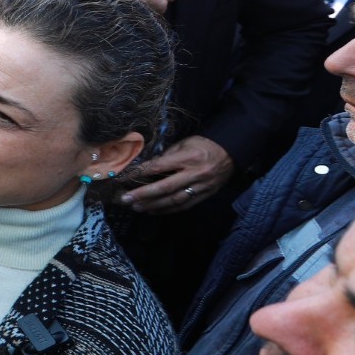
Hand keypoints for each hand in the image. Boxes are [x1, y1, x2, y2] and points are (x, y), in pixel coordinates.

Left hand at [116, 136, 234, 214]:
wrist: (231, 152)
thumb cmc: (204, 145)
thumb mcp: (184, 143)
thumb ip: (167, 156)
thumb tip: (147, 166)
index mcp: (187, 157)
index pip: (159, 166)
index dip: (139, 173)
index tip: (123, 178)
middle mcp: (195, 173)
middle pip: (165, 187)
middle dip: (143, 195)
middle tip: (126, 199)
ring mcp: (201, 186)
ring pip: (174, 200)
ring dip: (153, 205)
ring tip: (136, 207)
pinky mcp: (206, 195)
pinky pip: (185, 206)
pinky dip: (168, 210)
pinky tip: (154, 211)